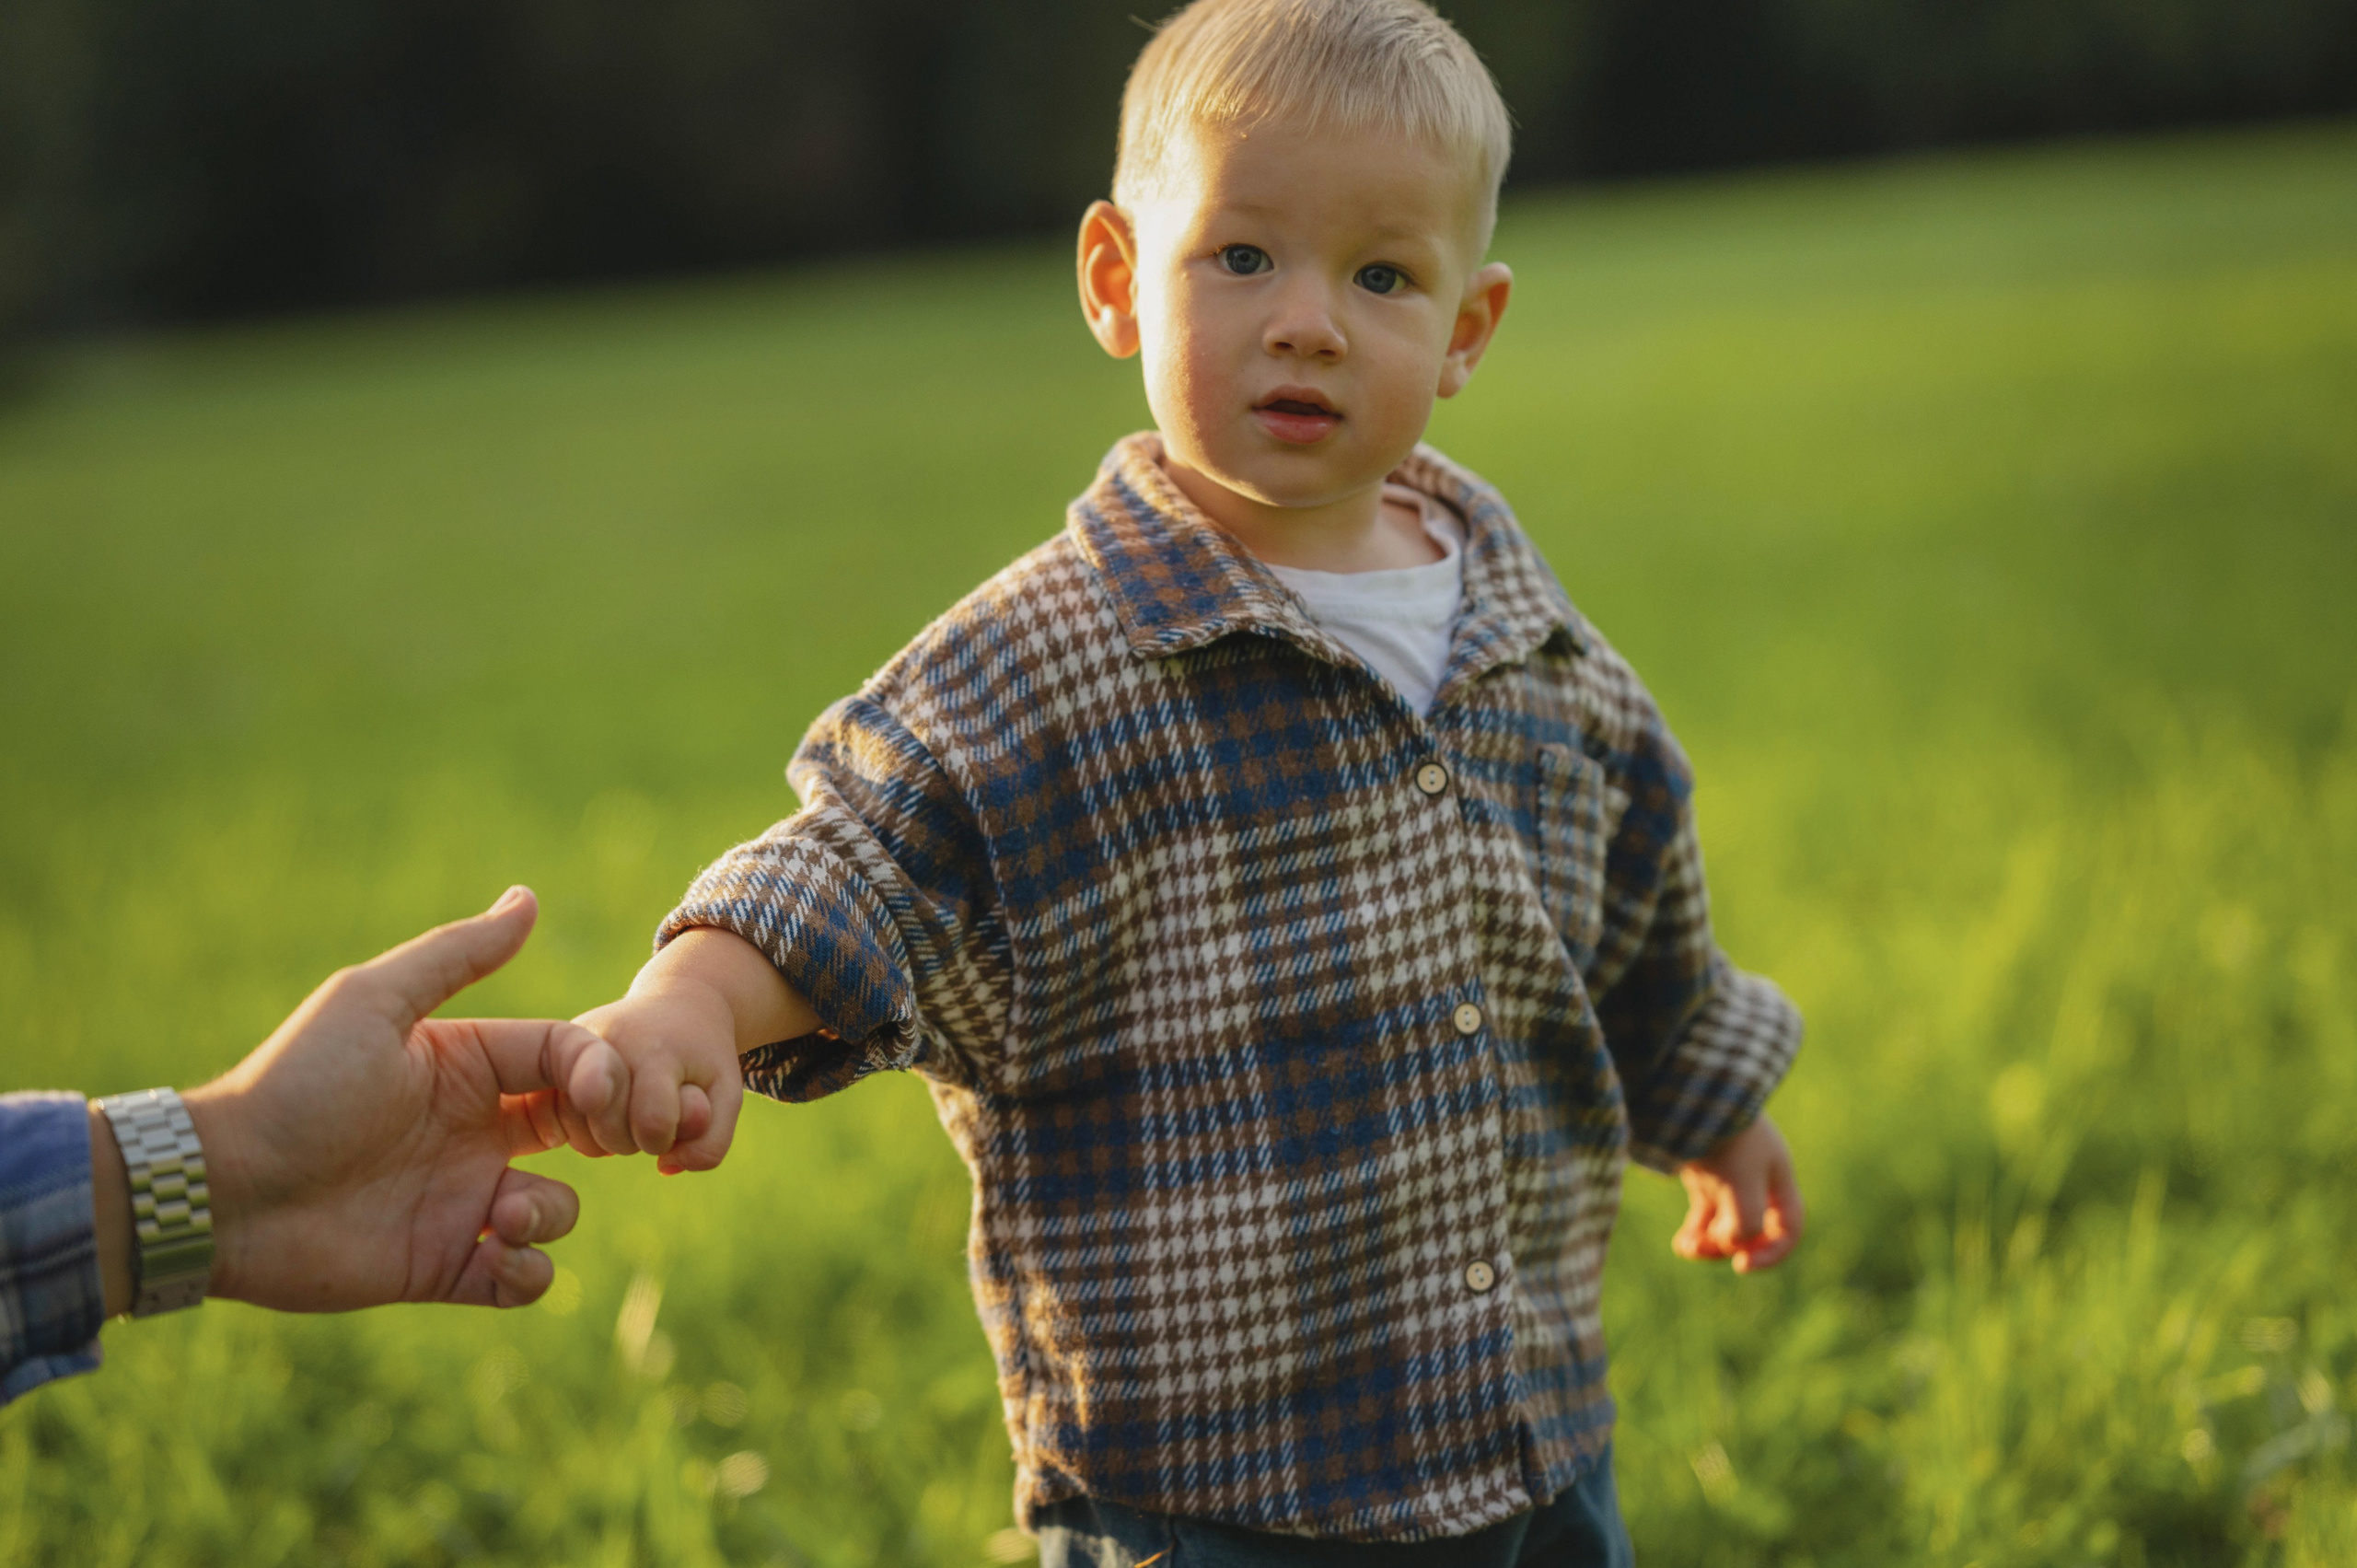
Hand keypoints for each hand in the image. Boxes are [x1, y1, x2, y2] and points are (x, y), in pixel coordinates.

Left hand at [172, 887, 634, 1310]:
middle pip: (582, 1128)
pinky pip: (521, 1278)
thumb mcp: (374, 1003)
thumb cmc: (297, 1086)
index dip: (599, 1072)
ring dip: (548, 1213)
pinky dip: (527, 1274)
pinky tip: (492, 1255)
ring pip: (556, 1207)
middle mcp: (475, 1131)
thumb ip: (456, 955)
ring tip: (498, 1216)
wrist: (225, 1191)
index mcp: (468, 1067)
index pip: (568, 1057)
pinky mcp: (444, 1265)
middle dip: (608, 1137)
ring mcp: (461, 1200)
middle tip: (602, 1148)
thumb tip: (529, 898)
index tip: (596, 1097)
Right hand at [574, 926, 813, 1174]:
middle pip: (612, 1135)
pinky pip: (556, 1121)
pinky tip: (608, 1109)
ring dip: (612, 1137)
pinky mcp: (551, 1058)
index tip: (678, 1110)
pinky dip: (585, 1129)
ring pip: (581, 1136)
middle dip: (641, 1138)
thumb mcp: (726, 1095)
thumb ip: (710, 1144)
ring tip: (635, 1104)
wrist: (675, 1004)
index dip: (669, 1134)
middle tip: (658, 1105)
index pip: (653, 1123)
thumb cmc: (703, 1057)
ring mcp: (572, 1051)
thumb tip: (664, 1167)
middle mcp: (604, 1046)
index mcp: (653, 1052)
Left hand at [1672, 1112, 1803, 1273]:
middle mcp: (1757, 1177)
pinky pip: (1705, 1212)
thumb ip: (1745, 1221)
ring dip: (1708, 1242)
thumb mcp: (1742, 1183)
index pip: (1788, 1228)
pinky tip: (1681, 1244)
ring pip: (1725, 1222)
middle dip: (1727, 1245)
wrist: (1689, 1089)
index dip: (1772, 1252)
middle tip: (1701, 1249)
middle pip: (1752, 1228)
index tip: (1741, 1265)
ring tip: (1686, 1249)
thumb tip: (1731, 1243)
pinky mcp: (1703, 1172)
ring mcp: (1729, 1174)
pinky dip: (1695, 1230)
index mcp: (1778, 1176)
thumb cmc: (1723, 1135)